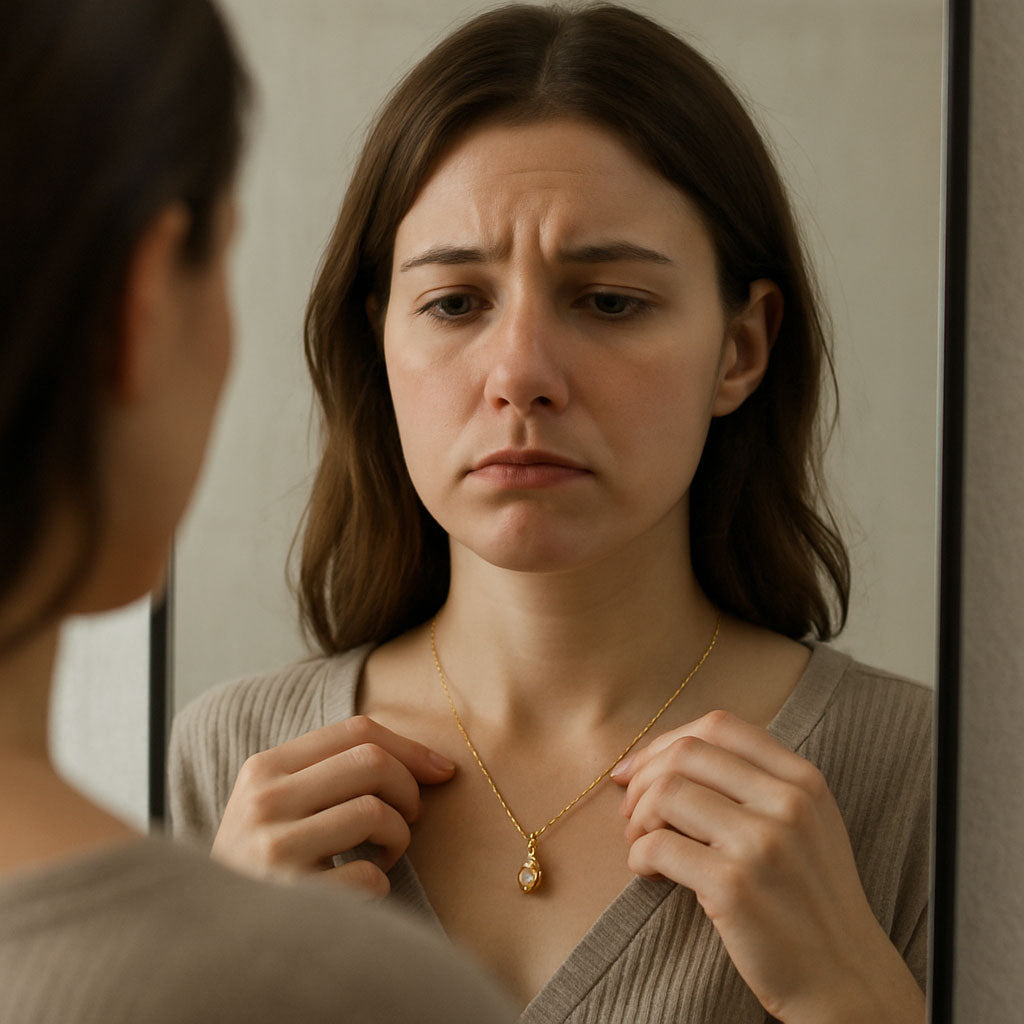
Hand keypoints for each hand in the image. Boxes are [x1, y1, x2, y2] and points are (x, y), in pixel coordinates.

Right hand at [212, 715, 454, 897]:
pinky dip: (380, 883)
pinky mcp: (289, 896)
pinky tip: (362, 889)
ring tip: (384, 854)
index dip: (409, 747)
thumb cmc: (266, 859)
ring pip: (373, 812)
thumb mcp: (279, 802)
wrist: (216, 930)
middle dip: (408, 789)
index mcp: (265, 767)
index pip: (354, 730)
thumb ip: (332, 771)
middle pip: (371, 762)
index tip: (441, 770)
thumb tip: (432, 764)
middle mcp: (264, 801)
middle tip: (408, 817)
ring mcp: (273, 848)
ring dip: (398, 836)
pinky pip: (367, 876)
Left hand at [612, 710, 923, 1023]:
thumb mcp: (807, 824)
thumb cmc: (810, 899)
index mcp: (804, 780)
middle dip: (644, 777)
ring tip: (641, 842)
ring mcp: (762, 843)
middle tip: (631, 811)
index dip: (666, 742)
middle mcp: (787, 803)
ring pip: (667, 792)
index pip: (718, 726)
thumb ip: (757, 782)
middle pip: (686, 753)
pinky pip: (658, 845)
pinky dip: (638, 855)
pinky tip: (648, 871)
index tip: (640, 769)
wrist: (846, 979)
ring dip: (638, 816)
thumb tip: (670, 756)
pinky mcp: (734, 886)